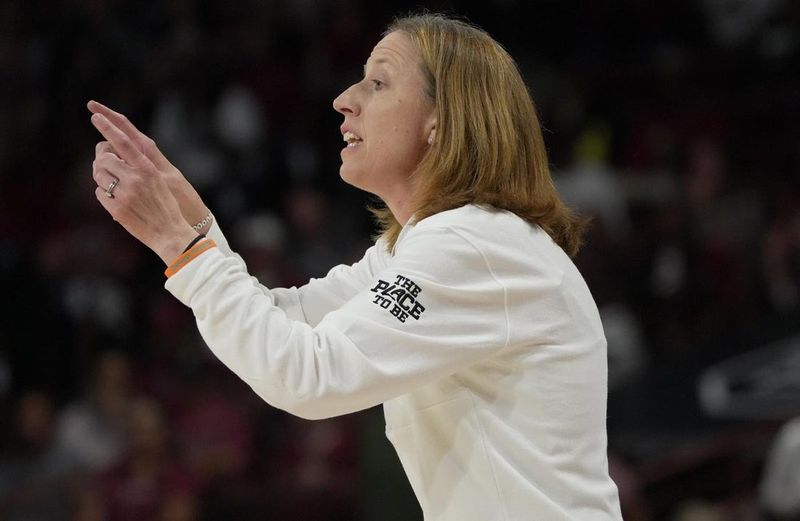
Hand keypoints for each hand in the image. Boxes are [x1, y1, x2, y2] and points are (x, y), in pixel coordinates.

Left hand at [90, 110, 197, 263]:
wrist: (171, 233)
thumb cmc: (167, 206)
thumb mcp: (161, 181)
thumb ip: (141, 168)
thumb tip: (117, 156)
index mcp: (148, 168)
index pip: (123, 142)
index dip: (108, 127)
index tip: (95, 115)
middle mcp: (135, 179)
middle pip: (104, 158)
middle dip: (101, 159)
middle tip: (104, 163)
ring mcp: (125, 194)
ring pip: (98, 175)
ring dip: (101, 177)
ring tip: (112, 184)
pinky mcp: (116, 209)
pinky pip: (99, 193)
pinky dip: (103, 194)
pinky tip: (115, 199)